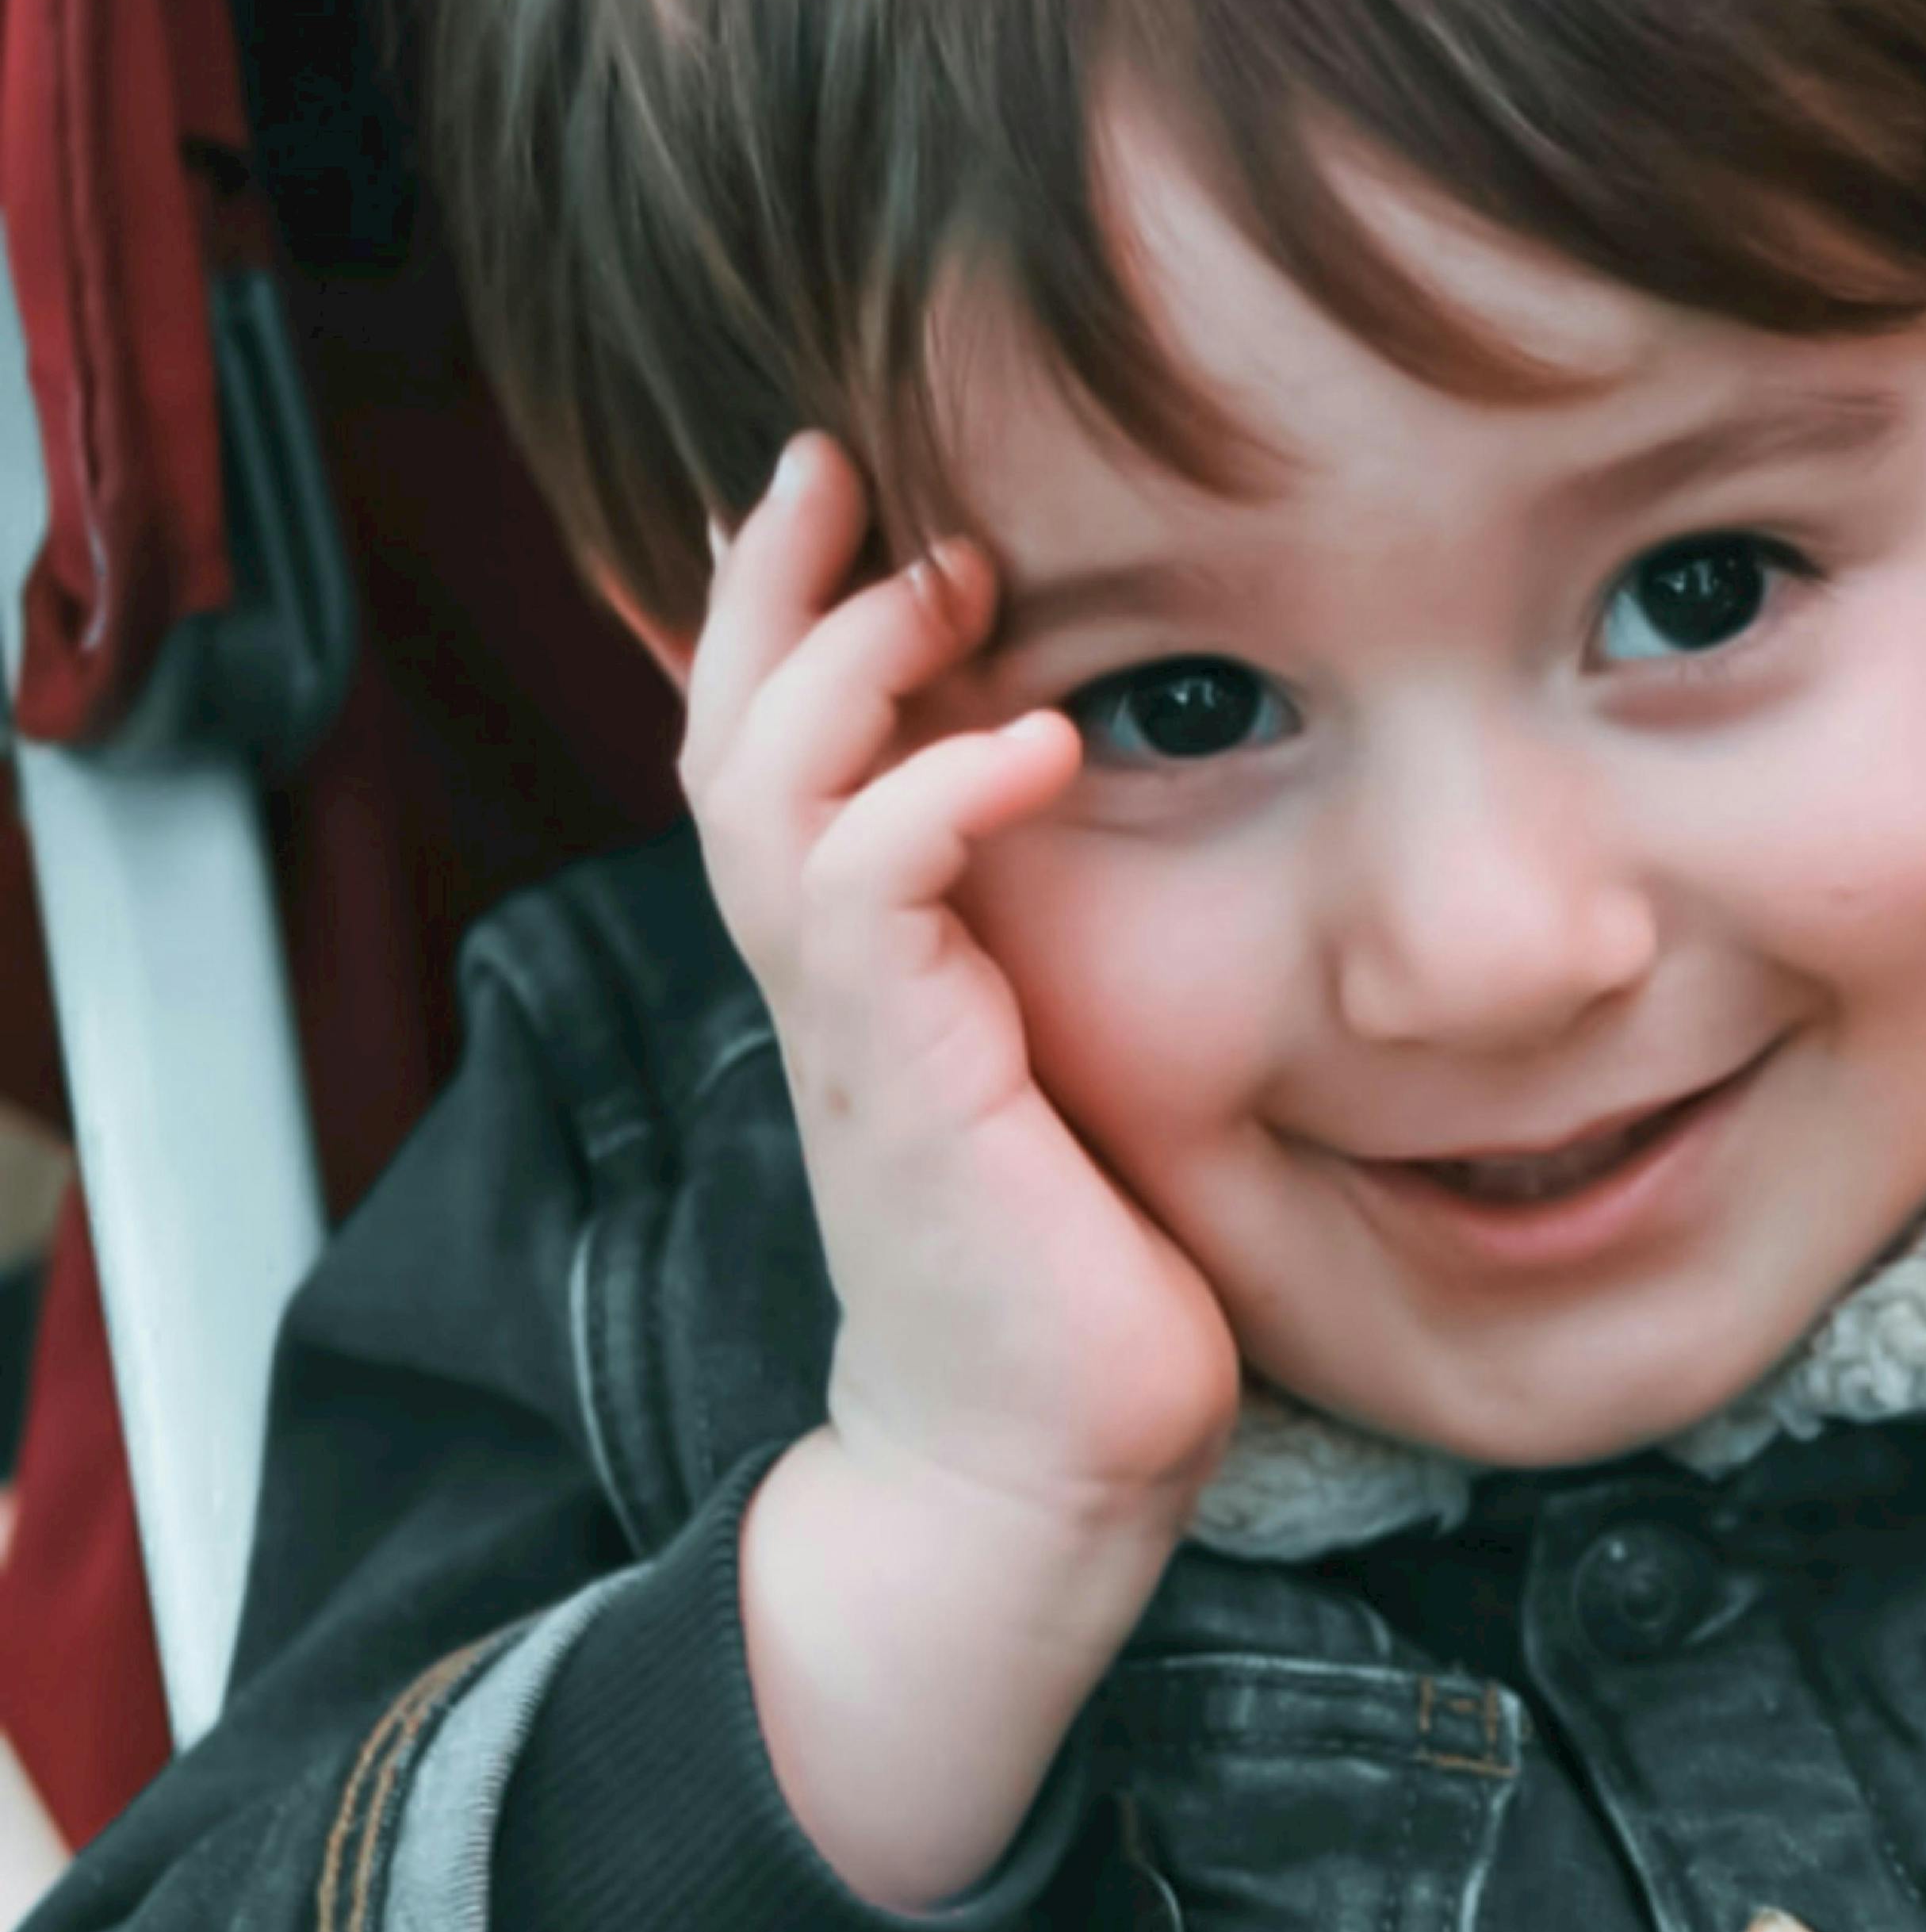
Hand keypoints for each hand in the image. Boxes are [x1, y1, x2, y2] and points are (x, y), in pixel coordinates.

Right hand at [680, 437, 1235, 1898]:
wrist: (1040, 1478)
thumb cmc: (1088, 1285)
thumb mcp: (1086, 1077)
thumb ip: (1093, 962)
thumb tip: (1188, 859)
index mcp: (872, 972)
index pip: (787, 749)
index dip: (795, 613)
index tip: (853, 490)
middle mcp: (836, 987)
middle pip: (732, 734)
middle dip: (771, 583)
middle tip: (832, 453)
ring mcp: (856, 1037)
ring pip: (768, 793)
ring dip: (842, 662)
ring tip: (938, 567)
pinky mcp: (905, 1092)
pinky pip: (866, 900)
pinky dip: (931, 800)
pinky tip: (1033, 738)